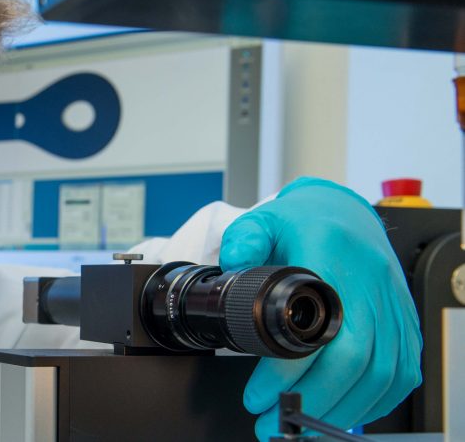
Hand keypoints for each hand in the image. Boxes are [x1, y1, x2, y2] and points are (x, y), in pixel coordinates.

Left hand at [219, 177, 421, 440]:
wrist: (345, 214)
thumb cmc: (303, 223)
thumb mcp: (263, 221)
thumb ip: (242, 240)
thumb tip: (231, 266)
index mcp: (331, 257)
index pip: (314, 325)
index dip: (287, 370)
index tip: (258, 394)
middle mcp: (368, 284)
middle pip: (354, 359)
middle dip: (311, 401)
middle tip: (273, 423)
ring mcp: (391, 305)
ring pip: (381, 373)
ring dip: (341, 409)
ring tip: (302, 426)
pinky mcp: (404, 321)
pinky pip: (402, 372)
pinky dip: (374, 401)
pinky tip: (343, 411)